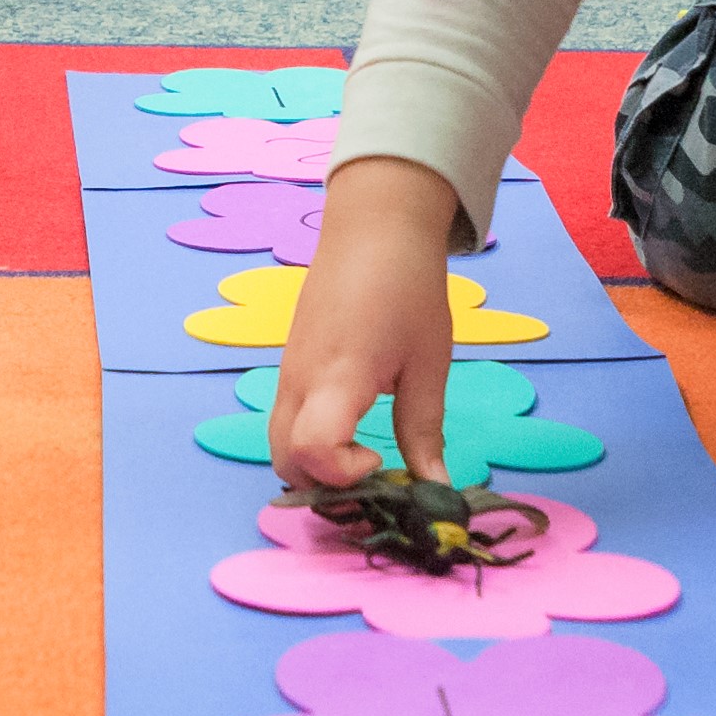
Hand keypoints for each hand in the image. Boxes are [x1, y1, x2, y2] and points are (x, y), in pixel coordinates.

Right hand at [269, 157, 462, 487]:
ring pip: (277, 442)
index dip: (343, 474)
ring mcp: (286, 371)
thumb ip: (424, 431)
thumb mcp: (428, 363)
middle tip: (373, 473)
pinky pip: (284, 418)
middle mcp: (299, 380)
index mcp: (337, 377)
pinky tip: (348, 427)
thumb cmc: (407, 288)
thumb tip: (437, 489)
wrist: (373, 227)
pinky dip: (306, 440)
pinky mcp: (288, 363)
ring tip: (362, 454)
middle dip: (323, 483)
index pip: (310, 451)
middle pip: (283, 461)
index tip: (380, 459)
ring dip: (312, 464)